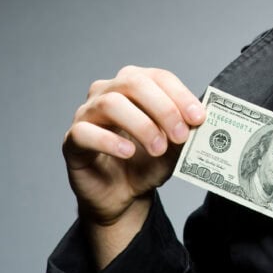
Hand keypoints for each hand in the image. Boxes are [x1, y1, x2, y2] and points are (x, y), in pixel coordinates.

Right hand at [62, 65, 204, 266]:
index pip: (158, 77)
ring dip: (141, 125)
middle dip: (163, 108)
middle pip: (134, 83)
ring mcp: (87, 113)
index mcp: (135, 85)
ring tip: (158, 148)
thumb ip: (184, 131)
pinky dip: (110, 141)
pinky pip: (86, 132)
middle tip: (180, 135)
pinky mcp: (72, 139)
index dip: (180, 95)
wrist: (121, 195)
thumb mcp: (173, 147)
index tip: (199, 118)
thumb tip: (200, 120)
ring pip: (111, 103)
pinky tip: (128, 152)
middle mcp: (108, 91)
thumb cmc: (145, 163)